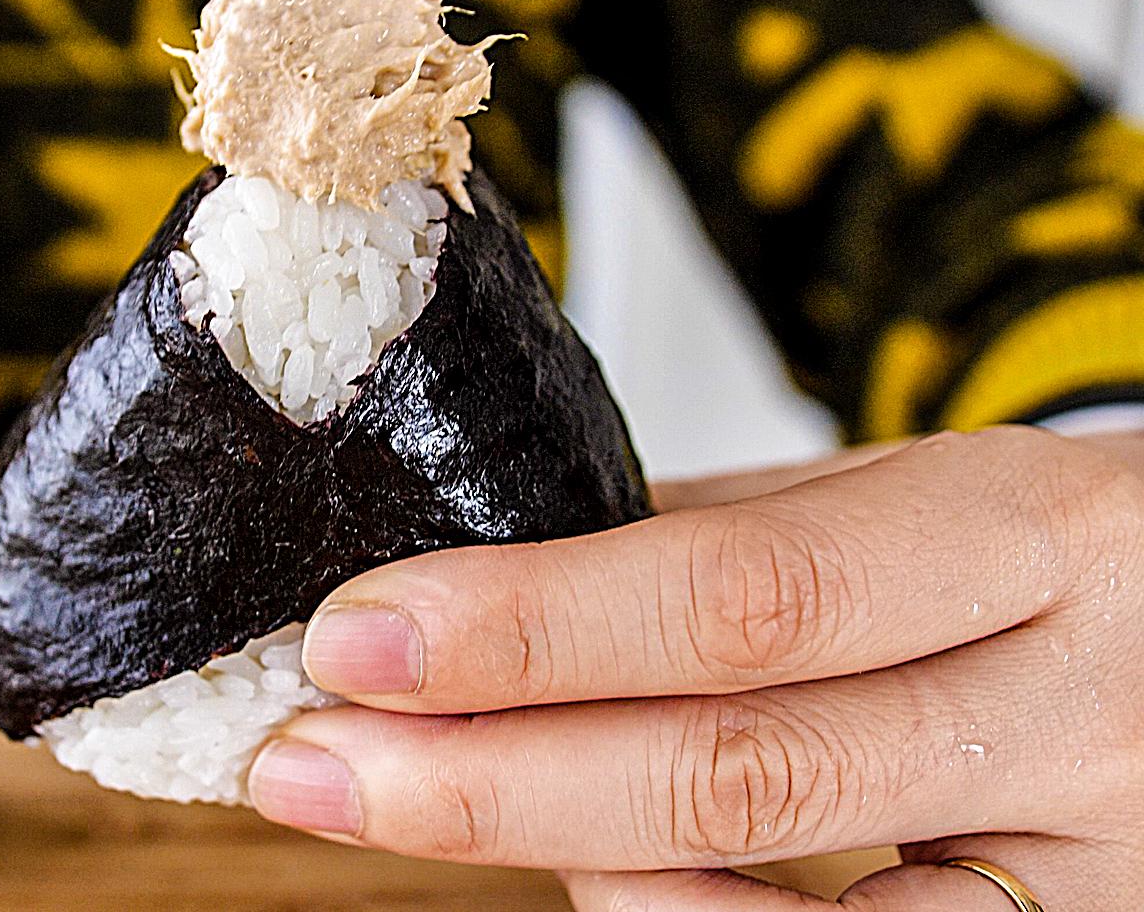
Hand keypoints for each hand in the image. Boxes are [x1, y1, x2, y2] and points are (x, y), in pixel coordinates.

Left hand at [246, 426, 1143, 908]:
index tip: (356, 636)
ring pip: (785, 905)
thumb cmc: (1065, 560)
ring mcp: (1093, 863)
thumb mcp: (915, 502)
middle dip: (486, 776)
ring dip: (554, 862)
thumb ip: (729, 540)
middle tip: (309, 760)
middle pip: (743, 767)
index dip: (530, 626)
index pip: (745, 591)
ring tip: (392, 805)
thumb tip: (487, 565)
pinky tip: (583, 880)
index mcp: (1026, 534)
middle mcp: (1077, 710)